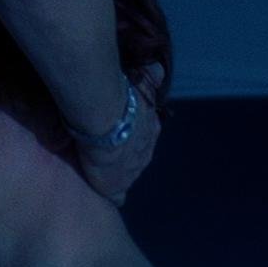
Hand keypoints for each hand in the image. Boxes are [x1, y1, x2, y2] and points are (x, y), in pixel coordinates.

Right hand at [76, 64, 163, 206]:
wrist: (109, 121)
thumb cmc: (123, 100)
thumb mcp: (142, 83)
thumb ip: (150, 78)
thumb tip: (160, 69)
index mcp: (150, 130)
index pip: (145, 137)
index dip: (135, 136)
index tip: (125, 134)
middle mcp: (145, 153)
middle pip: (139, 158)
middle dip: (129, 156)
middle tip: (114, 154)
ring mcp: (132, 172)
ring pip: (130, 175)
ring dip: (120, 172)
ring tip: (107, 172)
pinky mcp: (115, 186)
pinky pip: (117, 195)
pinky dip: (114, 195)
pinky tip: (111, 197)